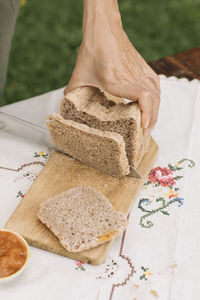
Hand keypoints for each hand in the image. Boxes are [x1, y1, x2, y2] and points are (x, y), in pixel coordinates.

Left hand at [64, 0, 159, 130]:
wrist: (103, 29)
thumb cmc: (91, 50)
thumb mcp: (79, 74)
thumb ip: (72, 91)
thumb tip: (66, 104)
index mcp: (117, 80)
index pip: (143, 97)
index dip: (147, 114)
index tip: (143, 126)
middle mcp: (132, 76)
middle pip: (153, 99)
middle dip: (152, 118)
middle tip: (146, 131)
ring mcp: (140, 71)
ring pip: (156, 93)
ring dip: (155, 109)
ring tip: (150, 122)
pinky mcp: (143, 67)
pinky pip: (155, 84)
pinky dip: (156, 97)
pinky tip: (152, 104)